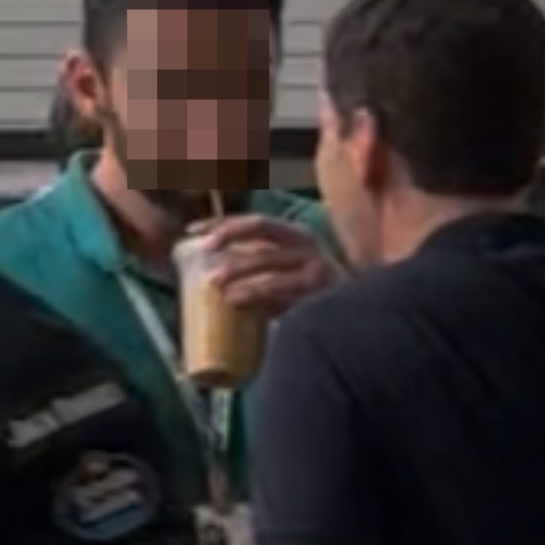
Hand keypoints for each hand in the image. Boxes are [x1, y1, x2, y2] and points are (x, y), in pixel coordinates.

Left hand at [197, 215, 338, 319]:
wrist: (353, 324)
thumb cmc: (308, 299)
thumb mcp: (281, 277)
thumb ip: (254, 270)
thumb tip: (208, 273)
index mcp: (295, 236)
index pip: (253, 221)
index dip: (221, 222)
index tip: (191, 230)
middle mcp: (307, 243)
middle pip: (261, 227)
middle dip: (229, 234)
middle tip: (203, 251)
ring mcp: (315, 265)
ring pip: (268, 260)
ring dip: (237, 271)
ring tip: (215, 284)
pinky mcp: (319, 291)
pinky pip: (280, 288)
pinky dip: (254, 293)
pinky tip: (236, 300)